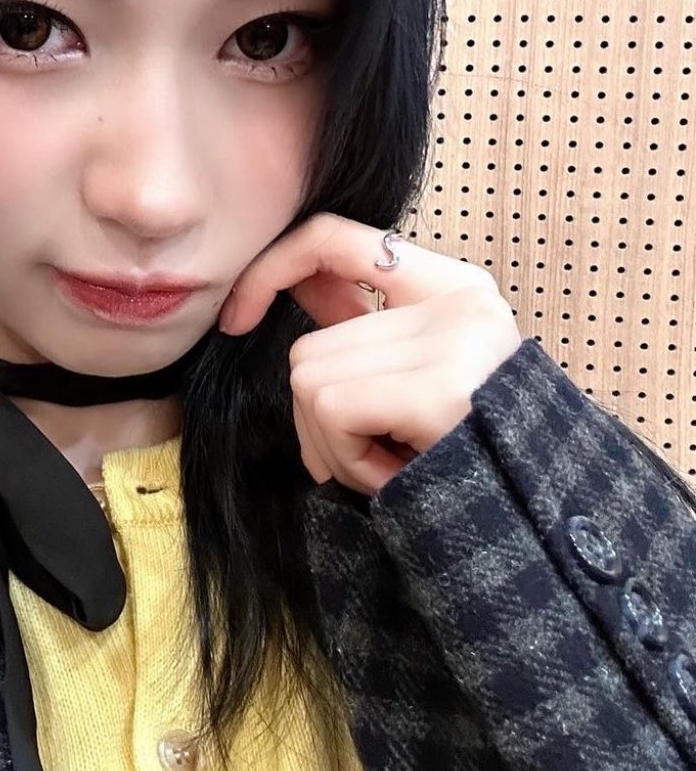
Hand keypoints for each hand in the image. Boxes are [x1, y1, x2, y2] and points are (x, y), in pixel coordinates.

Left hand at [217, 212, 523, 496]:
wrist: (535, 533)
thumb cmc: (464, 464)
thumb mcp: (413, 379)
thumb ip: (358, 331)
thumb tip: (280, 286)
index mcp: (455, 287)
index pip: (331, 238)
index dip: (271, 270)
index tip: (236, 320)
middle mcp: (460, 301)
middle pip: (309, 345)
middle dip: (323, 419)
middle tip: (381, 455)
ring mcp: (455, 340)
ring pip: (309, 379)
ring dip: (334, 446)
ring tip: (395, 466)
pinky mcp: (441, 388)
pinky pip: (330, 409)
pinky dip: (346, 459)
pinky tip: (397, 476)